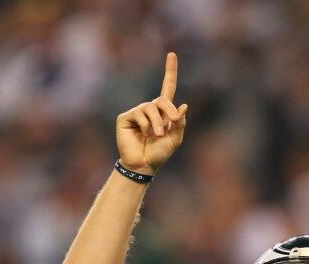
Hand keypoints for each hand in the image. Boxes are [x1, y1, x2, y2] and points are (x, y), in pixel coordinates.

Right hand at [116, 52, 187, 174]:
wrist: (144, 165)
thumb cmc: (159, 153)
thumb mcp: (175, 139)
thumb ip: (180, 123)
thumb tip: (183, 105)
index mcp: (163, 112)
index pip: (167, 87)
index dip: (170, 71)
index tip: (172, 54)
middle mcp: (149, 109)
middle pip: (162, 99)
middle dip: (169, 111)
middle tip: (171, 124)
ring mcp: (137, 112)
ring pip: (150, 108)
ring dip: (157, 123)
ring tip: (156, 136)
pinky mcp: (125, 118)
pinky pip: (139, 114)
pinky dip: (145, 125)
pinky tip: (143, 134)